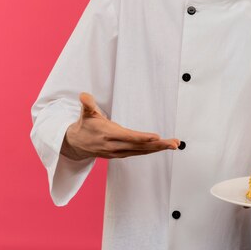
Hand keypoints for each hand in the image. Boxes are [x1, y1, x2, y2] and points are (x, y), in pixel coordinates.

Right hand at [60, 92, 179, 159]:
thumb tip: (83, 95)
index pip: (128, 136)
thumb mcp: (85, 113)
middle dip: (158, 145)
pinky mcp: (121, 154)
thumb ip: (87, 104)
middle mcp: (114, 145)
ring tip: (174, 145)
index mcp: (108, 134)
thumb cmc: (85, 125)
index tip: (156, 137)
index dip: (142, 137)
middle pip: (139, 146)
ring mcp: (118, 152)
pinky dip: (151, 150)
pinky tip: (162, 147)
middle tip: (174, 143)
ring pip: (141, 151)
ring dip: (158, 149)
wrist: (76, 144)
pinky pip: (139, 153)